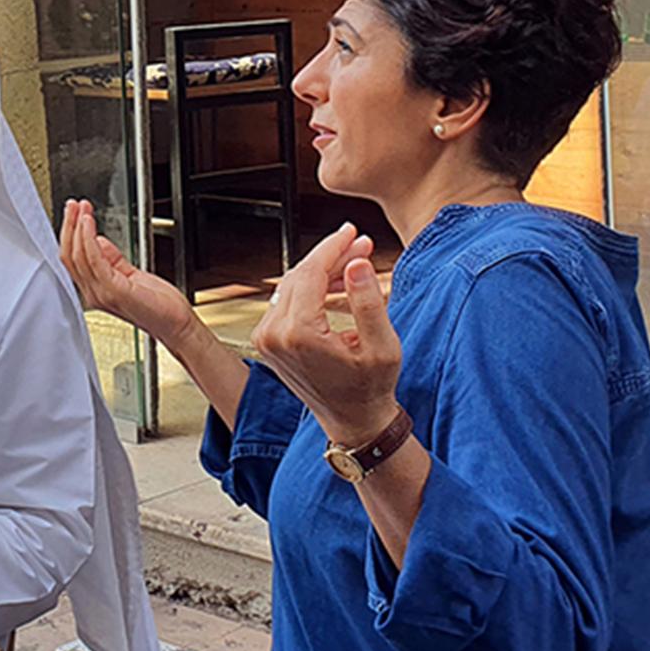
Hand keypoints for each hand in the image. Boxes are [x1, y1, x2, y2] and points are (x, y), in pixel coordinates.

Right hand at [58, 198, 201, 347]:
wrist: (175, 324)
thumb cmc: (159, 305)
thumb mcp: (130, 273)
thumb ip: (111, 258)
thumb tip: (98, 241)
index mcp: (96, 289)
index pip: (72, 259)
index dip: (70, 234)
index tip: (74, 213)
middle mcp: (94, 292)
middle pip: (70, 256)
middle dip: (70, 227)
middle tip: (73, 206)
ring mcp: (101, 293)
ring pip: (78, 256)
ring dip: (78, 228)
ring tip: (82, 210)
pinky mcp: (113, 290)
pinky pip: (94, 260)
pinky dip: (89, 239)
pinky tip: (90, 224)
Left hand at [250, 223, 400, 446]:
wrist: (352, 420)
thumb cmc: (370, 387)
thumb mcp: (382, 345)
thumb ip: (368, 301)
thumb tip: (356, 262)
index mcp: (298, 334)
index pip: (311, 272)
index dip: (333, 247)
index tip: (353, 230)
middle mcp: (273, 335)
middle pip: (299, 275)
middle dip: (331, 256)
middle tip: (362, 245)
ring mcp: (266, 339)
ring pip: (291, 286)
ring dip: (322, 271)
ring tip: (356, 263)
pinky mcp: (268, 342)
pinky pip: (287, 302)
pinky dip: (311, 288)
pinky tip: (338, 284)